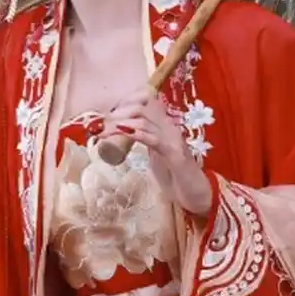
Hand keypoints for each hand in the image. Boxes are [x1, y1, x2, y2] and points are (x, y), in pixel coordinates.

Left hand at [101, 86, 211, 216]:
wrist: (196, 195)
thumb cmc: (174, 176)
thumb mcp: (154, 154)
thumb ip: (144, 139)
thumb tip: (120, 130)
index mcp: (164, 124)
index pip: (145, 100)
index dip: (123, 102)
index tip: (106, 113)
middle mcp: (169, 126)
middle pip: (141, 106)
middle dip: (117, 112)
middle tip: (99, 124)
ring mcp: (173, 139)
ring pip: (144, 119)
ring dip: (120, 123)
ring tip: (103, 130)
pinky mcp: (175, 154)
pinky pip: (153, 138)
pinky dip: (135, 132)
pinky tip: (122, 132)